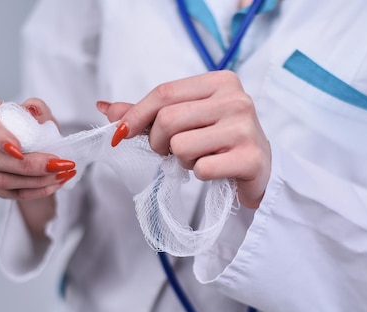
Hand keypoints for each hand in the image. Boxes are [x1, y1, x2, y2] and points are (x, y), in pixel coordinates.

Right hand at [0, 97, 75, 237]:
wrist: (30, 143)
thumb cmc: (30, 123)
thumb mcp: (39, 112)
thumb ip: (38, 108)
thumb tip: (34, 109)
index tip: (20, 150)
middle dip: (27, 165)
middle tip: (57, 165)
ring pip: (0, 180)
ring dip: (35, 181)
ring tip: (61, 175)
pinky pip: (9, 193)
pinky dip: (34, 191)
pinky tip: (54, 185)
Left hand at [98, 71, 271, 208]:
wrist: (261, 170)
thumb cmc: (219, 141)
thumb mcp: (188, 119)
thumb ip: (149, 113)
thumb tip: (105, 108)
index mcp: (221, 82)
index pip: (164, 93)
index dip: (136, 114)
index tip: (119, 131)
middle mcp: (236, 99)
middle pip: (168, 120)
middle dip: (159, 142)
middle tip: (172, 150)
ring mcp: (244, 128)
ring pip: (181, 147)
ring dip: (182, 160)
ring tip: (201, 158)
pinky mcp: (250, 158)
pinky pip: (201, 169)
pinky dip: (200, 175)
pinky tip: (215, 169)